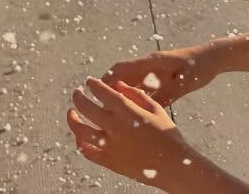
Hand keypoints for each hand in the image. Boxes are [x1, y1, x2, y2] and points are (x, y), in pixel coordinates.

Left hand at [66, 78, 192, 187]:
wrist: (176, 168)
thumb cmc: (168, 136)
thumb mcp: (156, 109)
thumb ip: (135, 94)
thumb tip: (117, 85)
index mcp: (127, 112)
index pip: (101, 91)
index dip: (92, 84)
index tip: (89, 81)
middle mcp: (115, 127)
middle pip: (85, 107)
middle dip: (78, 96)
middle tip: (77, 92)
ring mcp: (110, 146)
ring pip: (80, 130)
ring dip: (72, 119)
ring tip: (72, 112)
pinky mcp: (110, 162)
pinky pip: (88, 152)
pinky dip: (80, 143)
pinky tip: (80, 136)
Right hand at [106, 45, 219, 107]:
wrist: (213, 58)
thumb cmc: (199, 68)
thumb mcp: (183, 83)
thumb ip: (166, 94)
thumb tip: (147, 106)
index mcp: (152, 62)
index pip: (123, 68)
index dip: (108, 78)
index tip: (96, 90)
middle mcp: (150, 64)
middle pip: (124, 73)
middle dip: (110, 85)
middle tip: (98, 101)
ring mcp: (155, 69)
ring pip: (133, 80)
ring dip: (122, 90)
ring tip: (111, 106)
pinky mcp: (161, 75)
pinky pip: (144, 85)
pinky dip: (136, 94)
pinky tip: (133, 107)